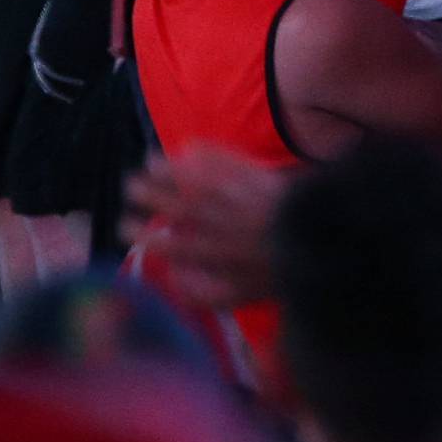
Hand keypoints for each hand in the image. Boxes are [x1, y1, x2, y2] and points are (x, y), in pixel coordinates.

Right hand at [121, 144, 284, 309]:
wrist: (318, 239)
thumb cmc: (278, 271)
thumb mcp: (239, 296)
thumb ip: (203, 294)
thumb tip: (172, 281)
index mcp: (220, 256)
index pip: (174, 246)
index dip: (146, 236)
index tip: (123, 226)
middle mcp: (226, 224)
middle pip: (182, 208)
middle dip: (151, 196)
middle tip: (128, 186)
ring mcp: (242, 197)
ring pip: (200, 181)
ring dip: (171, 170)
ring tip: (148, 161)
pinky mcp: (258, 176)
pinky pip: (228, 160)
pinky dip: (207, 151)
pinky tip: (188, 145)